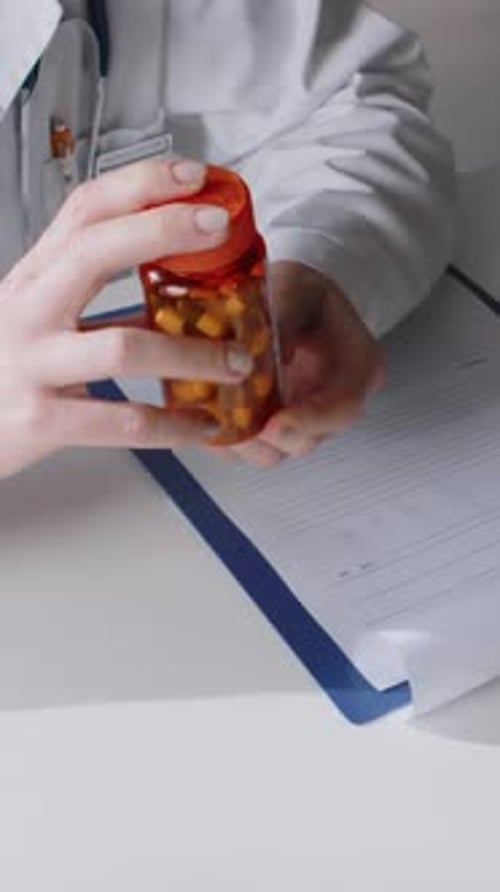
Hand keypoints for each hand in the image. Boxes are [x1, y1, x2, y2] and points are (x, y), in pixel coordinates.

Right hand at [0, 158, 253, 478]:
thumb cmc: (1, 369)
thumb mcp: (38, 319)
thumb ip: (94, 302)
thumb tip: (177, 294)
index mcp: (34, 278)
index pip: (83, 210)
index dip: (140, 184)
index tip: (192, 175)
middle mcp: (29, 311)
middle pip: (95, 250)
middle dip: (163, 229)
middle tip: (220, 227)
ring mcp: (32, 364)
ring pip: (124, 347)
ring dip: (193, 354)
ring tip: (238, 362)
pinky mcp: (40, 420)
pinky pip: (122, 421)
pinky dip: (172, 425)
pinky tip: (201, 424)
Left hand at [219, 260, 385, 466]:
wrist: (287, 300)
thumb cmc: (297, 291)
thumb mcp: (294, 288)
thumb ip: (283, 316)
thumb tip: (261, 355)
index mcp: (358, 367)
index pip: (343, 408)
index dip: (309, 421)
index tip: (274, 423)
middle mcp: (334, 402)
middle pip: (307, 439)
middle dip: (269, 434)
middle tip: (233, 417)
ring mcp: (303, 419)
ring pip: (276, 451)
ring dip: (244, 439)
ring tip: (216, 414)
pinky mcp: (275, 428)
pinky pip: (250, 449)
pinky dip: (229, 439)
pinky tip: (209, 416)